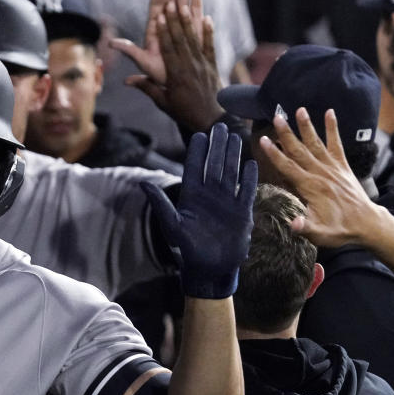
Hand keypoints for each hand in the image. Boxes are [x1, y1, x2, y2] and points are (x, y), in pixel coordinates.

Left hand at [113, 0, 203, 85]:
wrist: (179, 85)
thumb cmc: (160, 75)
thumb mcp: (144, 63)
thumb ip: (130, 51)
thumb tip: (111, 44)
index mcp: (155, 30)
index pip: (156, 6)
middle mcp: (167, 24)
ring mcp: (180, 24)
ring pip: (181, 0)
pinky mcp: (193, 29)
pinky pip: (194, 10)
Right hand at [117, 3, 224, 133]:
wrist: (210, 120)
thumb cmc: (184, 112)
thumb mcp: (163, 102)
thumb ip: (147, 88)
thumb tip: (127, 81)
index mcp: (176, 74)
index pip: (168, 49)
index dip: (165, 31)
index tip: (161, 16)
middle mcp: (190, 66)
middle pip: (181, 39)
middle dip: (175, 20)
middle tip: (171, 2)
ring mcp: (202, 64)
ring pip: (194, 39)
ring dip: (189, 21)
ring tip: (185, 4)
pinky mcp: (212, 65)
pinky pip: (210, 45)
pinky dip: (208, 31)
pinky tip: (207, 17)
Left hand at [141, 123, 257, 298]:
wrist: (209, 267)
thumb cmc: (187, 248)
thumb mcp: (171, 224)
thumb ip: (160, 203)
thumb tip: (142, 183)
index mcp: (191, 196)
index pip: (194, 167)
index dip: (197, 151)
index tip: (200, 134)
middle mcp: (209, 195)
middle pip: (214, 165)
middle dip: (216, 146)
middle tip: (219, 127)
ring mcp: (226, 202)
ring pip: (230, 173)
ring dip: (232, 155)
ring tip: (235, 137)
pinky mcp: (241, 212)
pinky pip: (246, 191)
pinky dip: (249, 178)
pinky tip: (251, 163)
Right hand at [260, 107, 382, 246]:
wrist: (367, 224)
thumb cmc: (340, 230)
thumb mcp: (320, 234)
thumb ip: (305, 227)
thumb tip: (292, 224)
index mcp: (310, 187)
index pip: (288, 167)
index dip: (274, 153)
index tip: (263, 140)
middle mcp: (321, 173)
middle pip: (299, 150)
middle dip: (287, 133)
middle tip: (277, 116)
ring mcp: (332, 168)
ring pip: (316, 144)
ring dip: (307, 126)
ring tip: (299, 110)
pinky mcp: (342, 166)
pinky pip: (337, 144)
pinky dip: (333, 128)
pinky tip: (330, 113)